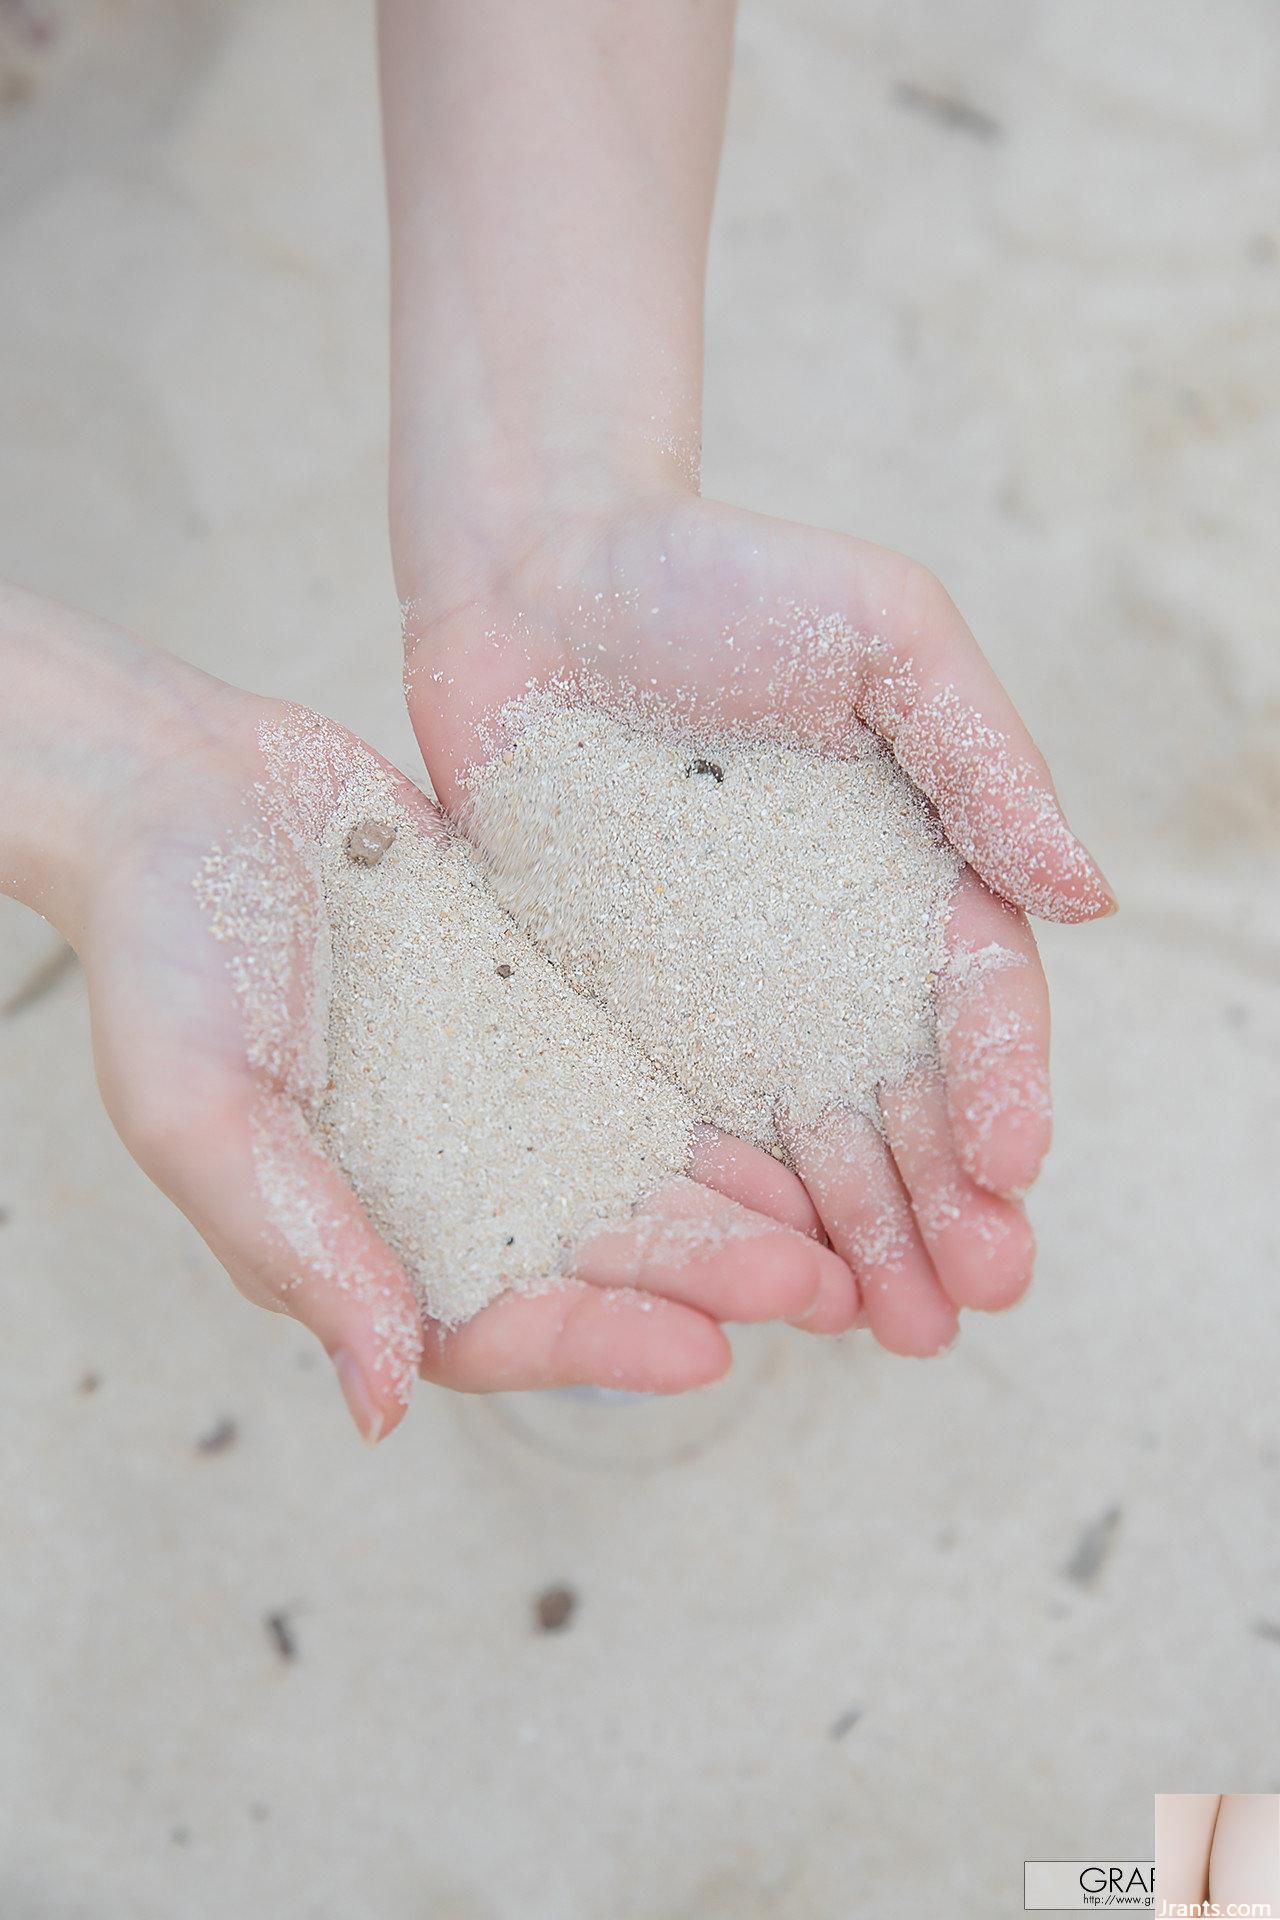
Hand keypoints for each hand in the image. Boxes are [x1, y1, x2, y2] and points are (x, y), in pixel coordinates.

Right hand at [2, 589, 853, 1439]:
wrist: (185, 790)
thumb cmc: (160, 950)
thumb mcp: (197, 1108)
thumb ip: (297, 1246)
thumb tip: (382, 1403)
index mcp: (364, 1229)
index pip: (497, 1324)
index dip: (601, 1345)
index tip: (702, 1351)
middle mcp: (451, 1175)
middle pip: (598, 1255)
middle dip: (708, 1278)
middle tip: (818, 1289)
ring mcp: (504, 1092)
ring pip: (639, 1172)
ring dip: (736, 1206)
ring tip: (842, 1225)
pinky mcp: (542, 1004)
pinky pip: (642, 1068)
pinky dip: (714, 1100)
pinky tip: (797, 1112)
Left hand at [399, 492, 1112, 1356]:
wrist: (537, 572)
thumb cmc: (722, 579)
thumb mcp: (885, 635)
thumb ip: (981, 762)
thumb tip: (1087, 898)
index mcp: (912, 873)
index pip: (974, 1003)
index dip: (1002, 1086)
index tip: (1013, 1165)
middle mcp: (825, 955)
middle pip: (900, 1101)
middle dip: (944, 1205)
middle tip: (971, 1300)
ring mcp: (721, 994)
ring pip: (801, 1141)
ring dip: (852, 1236)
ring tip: (887, 1328)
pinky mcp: (618, 1011)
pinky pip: (674, 1122)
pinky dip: (720, 1201)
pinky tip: (751, 1270)